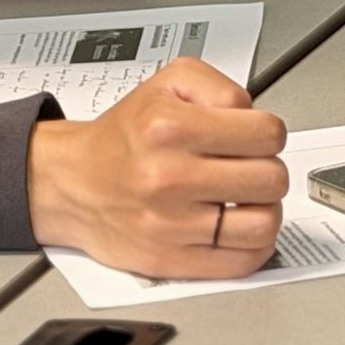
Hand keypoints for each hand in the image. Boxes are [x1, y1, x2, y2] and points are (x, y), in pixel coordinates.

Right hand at [26, 57, 286, 278]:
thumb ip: (218, 85)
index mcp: (170, 127)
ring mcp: (171, 223)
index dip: (268, 132)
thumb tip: (253, 115)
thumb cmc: (123, 136)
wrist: (73, 182)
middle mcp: (169, 176)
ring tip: (247, 198)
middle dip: (267, 168)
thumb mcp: (166, 83)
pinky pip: (241, 261)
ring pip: (263, 224)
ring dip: (265, 209)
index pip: (266, 133)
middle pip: (271, 179)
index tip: (254, 136)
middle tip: (249, 166)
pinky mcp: (172, 259)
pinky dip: (252, 244)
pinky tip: (238, 226)